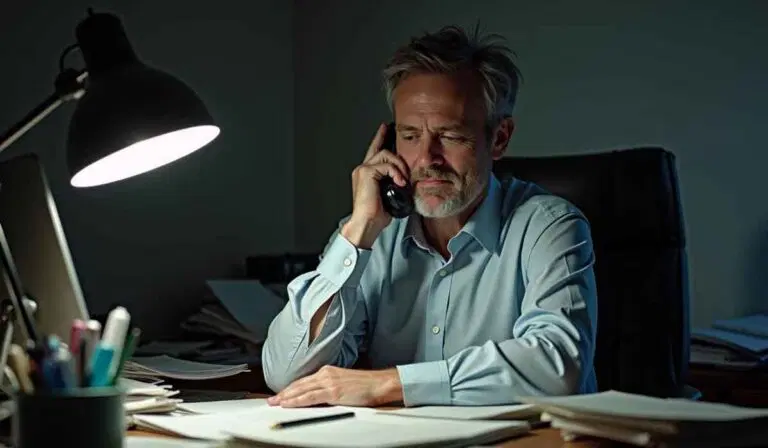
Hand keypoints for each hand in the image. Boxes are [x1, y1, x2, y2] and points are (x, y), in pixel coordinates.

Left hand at [267, 365, 402, 407]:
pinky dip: (297, 400)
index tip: (280, 394)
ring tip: (275, 402)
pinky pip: (310, 396)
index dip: (290, 388)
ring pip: (301, 390)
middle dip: (284, 392)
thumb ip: (330, 388)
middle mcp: (326, 374)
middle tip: (271, 399)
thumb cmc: (366, 386)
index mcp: (328, 371)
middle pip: (299, 384)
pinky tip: (288, 403)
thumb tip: (318, 397)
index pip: (304, 380)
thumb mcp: (344, 383)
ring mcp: (328, 382)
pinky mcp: (333, 391)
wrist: (380, 384)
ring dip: (286, 397)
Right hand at [342, 123, 409, 248]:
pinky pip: (386, 165)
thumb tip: (407, 179)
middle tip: (403, 158)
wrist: (367, 224)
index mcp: (366, 174)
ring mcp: (363, 170)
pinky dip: (396, 172)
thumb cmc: (377, 215)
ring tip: (403, 179)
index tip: (386, 127)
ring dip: (399, 166)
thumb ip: (394, 182)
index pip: (374, 151)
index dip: (380, 137)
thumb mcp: (390, 194)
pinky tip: (400, 182)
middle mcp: (362, 169)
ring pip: (385, 154)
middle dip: (395, 151)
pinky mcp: (366, 172)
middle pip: (381, 149)